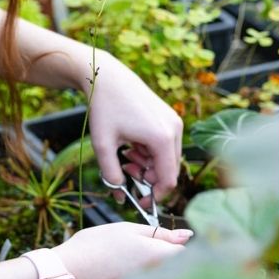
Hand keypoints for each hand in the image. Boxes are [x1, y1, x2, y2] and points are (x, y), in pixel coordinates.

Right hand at [52, 222, 191, 278]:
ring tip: (122, 264)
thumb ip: (159, 233)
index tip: (163, 240)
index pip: (188, 253)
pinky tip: (116, 277)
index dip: (177, 244)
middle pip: (178, 270)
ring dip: (152, 273)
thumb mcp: (125, 230)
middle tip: (137, 251)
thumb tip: (187, 235)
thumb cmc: (94, 248)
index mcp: (163, 259)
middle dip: (166, 260)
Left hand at [86, 51, 182, 202]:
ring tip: (125, 154)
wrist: (106, 77)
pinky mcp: (169, 117)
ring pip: (167, 157)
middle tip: (125, 169)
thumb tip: (119, 197)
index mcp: (162, 138)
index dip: (154, 195)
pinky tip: (132, 144)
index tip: (138, 200)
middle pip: (168, 169)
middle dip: (147, 176)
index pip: (168, 180)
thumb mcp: (103, 144)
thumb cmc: (104, 108)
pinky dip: (149, 150)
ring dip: (147, 163)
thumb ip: (111, 174)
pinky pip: (165, 144)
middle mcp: (174, 130)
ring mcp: (174, 122)